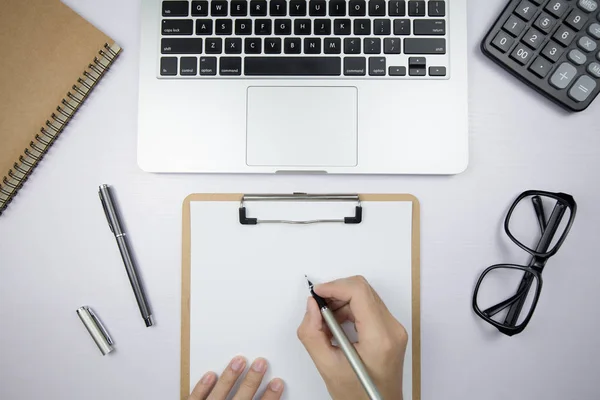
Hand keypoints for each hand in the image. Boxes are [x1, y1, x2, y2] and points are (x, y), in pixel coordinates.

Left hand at [187, 356, 283, 399]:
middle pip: (242, 398)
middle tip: (261, 363)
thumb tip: (266, 397)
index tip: (277, 382)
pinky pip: (196, 399)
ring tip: (239, 360)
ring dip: (230, 377)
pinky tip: (210, 374)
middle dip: (252, 380)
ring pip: (220, 394)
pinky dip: (202, 387)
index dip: (270, 396)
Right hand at [297, 276, 407, 399]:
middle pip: (362, 290)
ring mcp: (394, 328)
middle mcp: (392, 328)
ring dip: (341, 301)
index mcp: (380, 337)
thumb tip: (311, 306)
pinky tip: (337, 325)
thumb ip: (313, 333)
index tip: (317, 294)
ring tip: (325, 321)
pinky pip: (369, 306)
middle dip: (336, 293)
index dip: (334, 287)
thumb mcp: (327, 366)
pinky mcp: (391, 330)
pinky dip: (349, 309)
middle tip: (317, 307)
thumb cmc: (358, 396)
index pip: (359, 292)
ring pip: (365, 295)